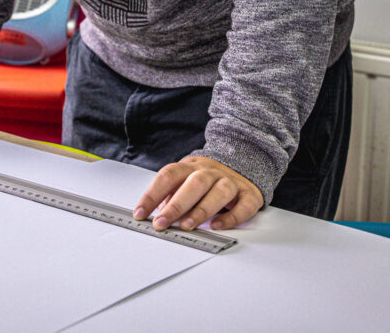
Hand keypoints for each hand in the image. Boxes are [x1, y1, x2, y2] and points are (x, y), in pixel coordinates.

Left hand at [133, 156, 263, 231]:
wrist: (243, 163)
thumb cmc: (207, 179)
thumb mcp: (185, 180)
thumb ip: (171, 195)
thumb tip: (155, 213)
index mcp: (190, 167)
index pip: (168, 176)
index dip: (152, 194)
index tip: (140, 213)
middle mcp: (210, 172)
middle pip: (194, 184)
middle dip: (176, 205)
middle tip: (161, 223)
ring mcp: (231, 182)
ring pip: (218, 192)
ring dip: (201, 210)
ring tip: (186, 226)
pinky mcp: (249, 195)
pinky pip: (243, 206)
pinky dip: (230, 217)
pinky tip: (217, 226)